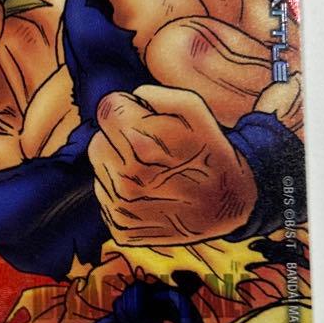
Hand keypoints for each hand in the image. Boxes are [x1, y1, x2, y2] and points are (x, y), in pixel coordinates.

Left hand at [88, 84, 257, 246]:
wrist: (226, 205)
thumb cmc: (208, 152)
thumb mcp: (194, 110)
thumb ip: (154, 94)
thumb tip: (125, 100)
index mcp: (140, 143)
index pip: (106, 109)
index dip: (126, 109)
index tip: (142, 119)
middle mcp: (126, 178)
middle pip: (98, 140)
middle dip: (119, 138)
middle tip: (150, 148)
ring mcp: (121, 207)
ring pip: (99, 169)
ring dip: (118, 165)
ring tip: (151, 171)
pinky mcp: (120, 227)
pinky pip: (105, 196)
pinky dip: (120, 192)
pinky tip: (148, 193)